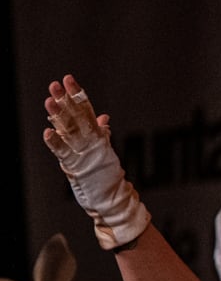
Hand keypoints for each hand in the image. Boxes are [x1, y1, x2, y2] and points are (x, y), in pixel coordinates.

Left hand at [42, 74, 149, 249]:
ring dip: (59, 116)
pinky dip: (56, 143)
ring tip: (49, 101)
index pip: (86, 110)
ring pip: (70, 131)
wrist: (113, 200)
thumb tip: (102, 117)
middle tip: (56, 84)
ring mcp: (85, 154)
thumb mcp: (104, 151)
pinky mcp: (78, 167)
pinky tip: (47, 132)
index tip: (68, 79)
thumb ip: (101, 133)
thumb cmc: (107, 177)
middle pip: (78, 116)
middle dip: (66, 99)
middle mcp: (92, 142)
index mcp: (97, 136)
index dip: (77, 94)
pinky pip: (64, 153)